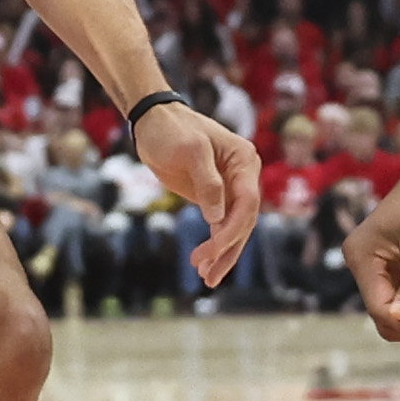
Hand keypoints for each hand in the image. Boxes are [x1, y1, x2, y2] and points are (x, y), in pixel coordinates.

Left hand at [137, 103, 262, 283]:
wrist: (153, 122)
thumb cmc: (171, 129)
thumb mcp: (190, 150)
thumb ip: (207, 182)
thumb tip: (217, 218)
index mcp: (244, 161)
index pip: (247, 203)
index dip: (232, 230)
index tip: (212, 251)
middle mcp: (243, 175)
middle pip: (244, 220)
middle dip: (226, 248)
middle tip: (206, 272)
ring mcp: (230, 187)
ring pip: (233, 227)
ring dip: (222, 253)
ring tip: (206, 278)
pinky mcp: (214, 197)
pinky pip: (220, 225)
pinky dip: (213, 245)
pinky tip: (203, 264)